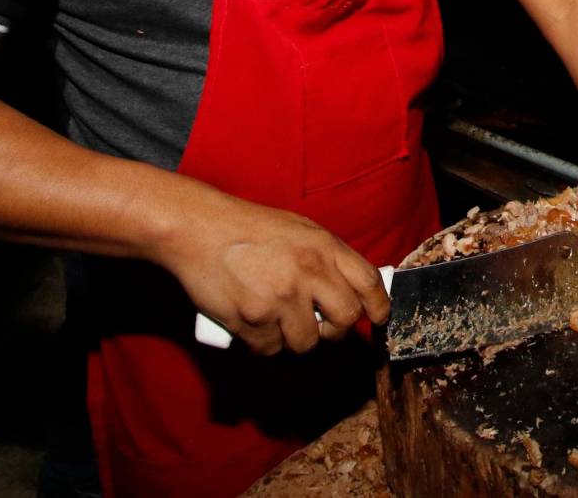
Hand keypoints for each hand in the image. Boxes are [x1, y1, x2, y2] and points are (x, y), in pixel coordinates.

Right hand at [157, 190, 390, 355]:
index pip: (369, 284)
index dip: (379, 307)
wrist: (199, 229)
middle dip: (335, 330)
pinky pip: (270, 349)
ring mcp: (280, 297)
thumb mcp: (300, 230)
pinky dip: (262, 342)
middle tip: (319, 325)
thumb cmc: (249, 229)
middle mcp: (308, 271)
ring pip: (307, 342)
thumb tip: (353, 290)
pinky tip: (252, 320)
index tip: (378, 318)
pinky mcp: (252, 320)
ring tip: (277, 317)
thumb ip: (328, 257)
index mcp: (324, 246)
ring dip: (294, 338)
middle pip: (346, 321)